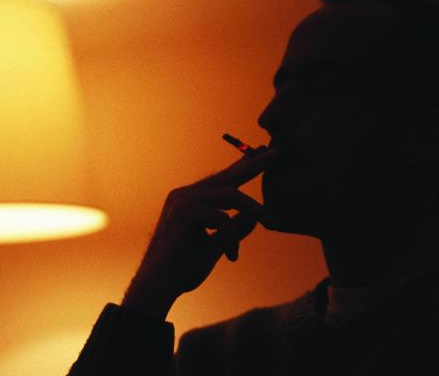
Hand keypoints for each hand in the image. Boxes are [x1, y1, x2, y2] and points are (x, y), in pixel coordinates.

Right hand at [122, 145, 280, 318]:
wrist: (158, 287)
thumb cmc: (183, 269)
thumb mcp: (216, 247)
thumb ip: (233, 230)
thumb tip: (254, 218)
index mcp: (192, 200)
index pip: (224, 180)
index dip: (246, 166)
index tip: (266, 153)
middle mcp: (186, 194)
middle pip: (228, 175)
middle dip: (256, 164)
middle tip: (280, 151)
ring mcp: (183, 200)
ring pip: (231, 195)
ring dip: (256, 210)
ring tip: (274, 224)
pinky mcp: (183, 211)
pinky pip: (222, 217)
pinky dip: (232, 238)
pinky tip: (232, 256)